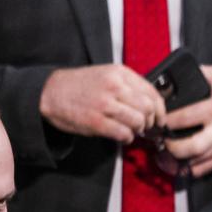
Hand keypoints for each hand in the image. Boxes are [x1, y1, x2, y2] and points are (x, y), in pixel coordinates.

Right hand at [38, 64, 166, 142]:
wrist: (51, 92)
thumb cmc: (81, 86)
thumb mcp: (107, 76)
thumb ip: (129, 87)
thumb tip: (153, 106)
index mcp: (119, 73)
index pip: (152, 93)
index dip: (160, 110)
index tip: (159, 119)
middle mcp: (114, 86)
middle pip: (148, 109)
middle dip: (150, 122)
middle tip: (144, 127)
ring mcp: (105, 103)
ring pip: (138, 122)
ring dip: (137, 131)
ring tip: (129, 130)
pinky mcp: (96, 121)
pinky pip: (124, 134)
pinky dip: (126, 139)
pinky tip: (120, 136)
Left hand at [163, 63, 211, 178]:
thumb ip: (198, 74)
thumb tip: (174, 77)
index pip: (186, 117)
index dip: (167, 121)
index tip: (157, 120)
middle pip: (193, 146)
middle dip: (171, 147)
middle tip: (159, 141)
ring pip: (197, 162)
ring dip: (176, 161)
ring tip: (162, 154)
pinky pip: (205, 169)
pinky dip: (188, 170)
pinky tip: (177, 164)